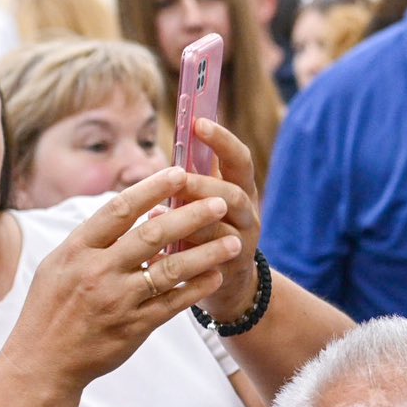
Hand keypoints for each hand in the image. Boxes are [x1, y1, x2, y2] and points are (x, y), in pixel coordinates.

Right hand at [7, 170, 240, 389]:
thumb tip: (131, 208)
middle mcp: (97, 271)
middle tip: (221, 201)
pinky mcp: (134, 327)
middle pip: (152, 235)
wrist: (43, 362)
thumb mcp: (59, 265)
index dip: (152, 188)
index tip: (179, 171)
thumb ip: (93, 239)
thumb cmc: (52, 308)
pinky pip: (173, 304)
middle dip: (191, 216)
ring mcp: (118, 300)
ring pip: (170, 270)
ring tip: (234, 242)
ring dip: (206, 253)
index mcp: (77, 250)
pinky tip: (217, 276)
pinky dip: (197, 288)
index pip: (119, 209)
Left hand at [175, 117, 265, 325]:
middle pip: (235, 195)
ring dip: (193, 222)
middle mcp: (248, 215)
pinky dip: (183, 254)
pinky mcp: (230, 272)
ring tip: (159, 214)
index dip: (223, 141)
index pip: (239, 160)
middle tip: (177, 180)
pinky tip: (157, 250)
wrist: (225, 283)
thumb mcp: (203, 201)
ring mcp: (243, 245)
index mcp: (241, 190)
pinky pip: (210, 263)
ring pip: (224, 232)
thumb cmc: (204, 231)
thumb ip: (192, 180)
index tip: (199, 122)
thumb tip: (167, 153)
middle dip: (205, 186)